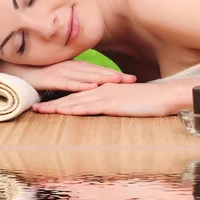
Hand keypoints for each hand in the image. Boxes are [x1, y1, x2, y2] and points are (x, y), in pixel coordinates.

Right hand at [0, 60, 136, 91]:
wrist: (14, 70)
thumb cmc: (38, 74)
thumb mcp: (59, 77)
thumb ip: (73, 80)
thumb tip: (89, 87)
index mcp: (74, 67)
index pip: (98, 71)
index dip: (115, 74)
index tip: (132, 78)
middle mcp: (70, 67)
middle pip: (96, 72)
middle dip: (115, 76)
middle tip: (132, 80)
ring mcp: (60, 71)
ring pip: (85, 75)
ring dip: (102, 78)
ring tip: (118, 81)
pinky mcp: (50, 77)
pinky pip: (67, 81)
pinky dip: (80, 84)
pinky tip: (92, 87)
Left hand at [31, 83, 174, 116]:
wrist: (165, 96)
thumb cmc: (152, 101)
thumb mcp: (131, 101)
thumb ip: (119, 103)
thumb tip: (113, 109)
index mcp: (107, 88)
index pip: (82, 93)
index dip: (64, 98)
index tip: (49, 102)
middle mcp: (103, 89)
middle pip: (73, 95)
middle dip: (53, 101)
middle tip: (34, 106)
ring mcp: (106, 95)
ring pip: (76, 100)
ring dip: (56, 105)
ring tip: (39, 109)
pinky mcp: (110, 103)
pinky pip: (87, 106)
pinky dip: (71, 107)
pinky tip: (60, 110)